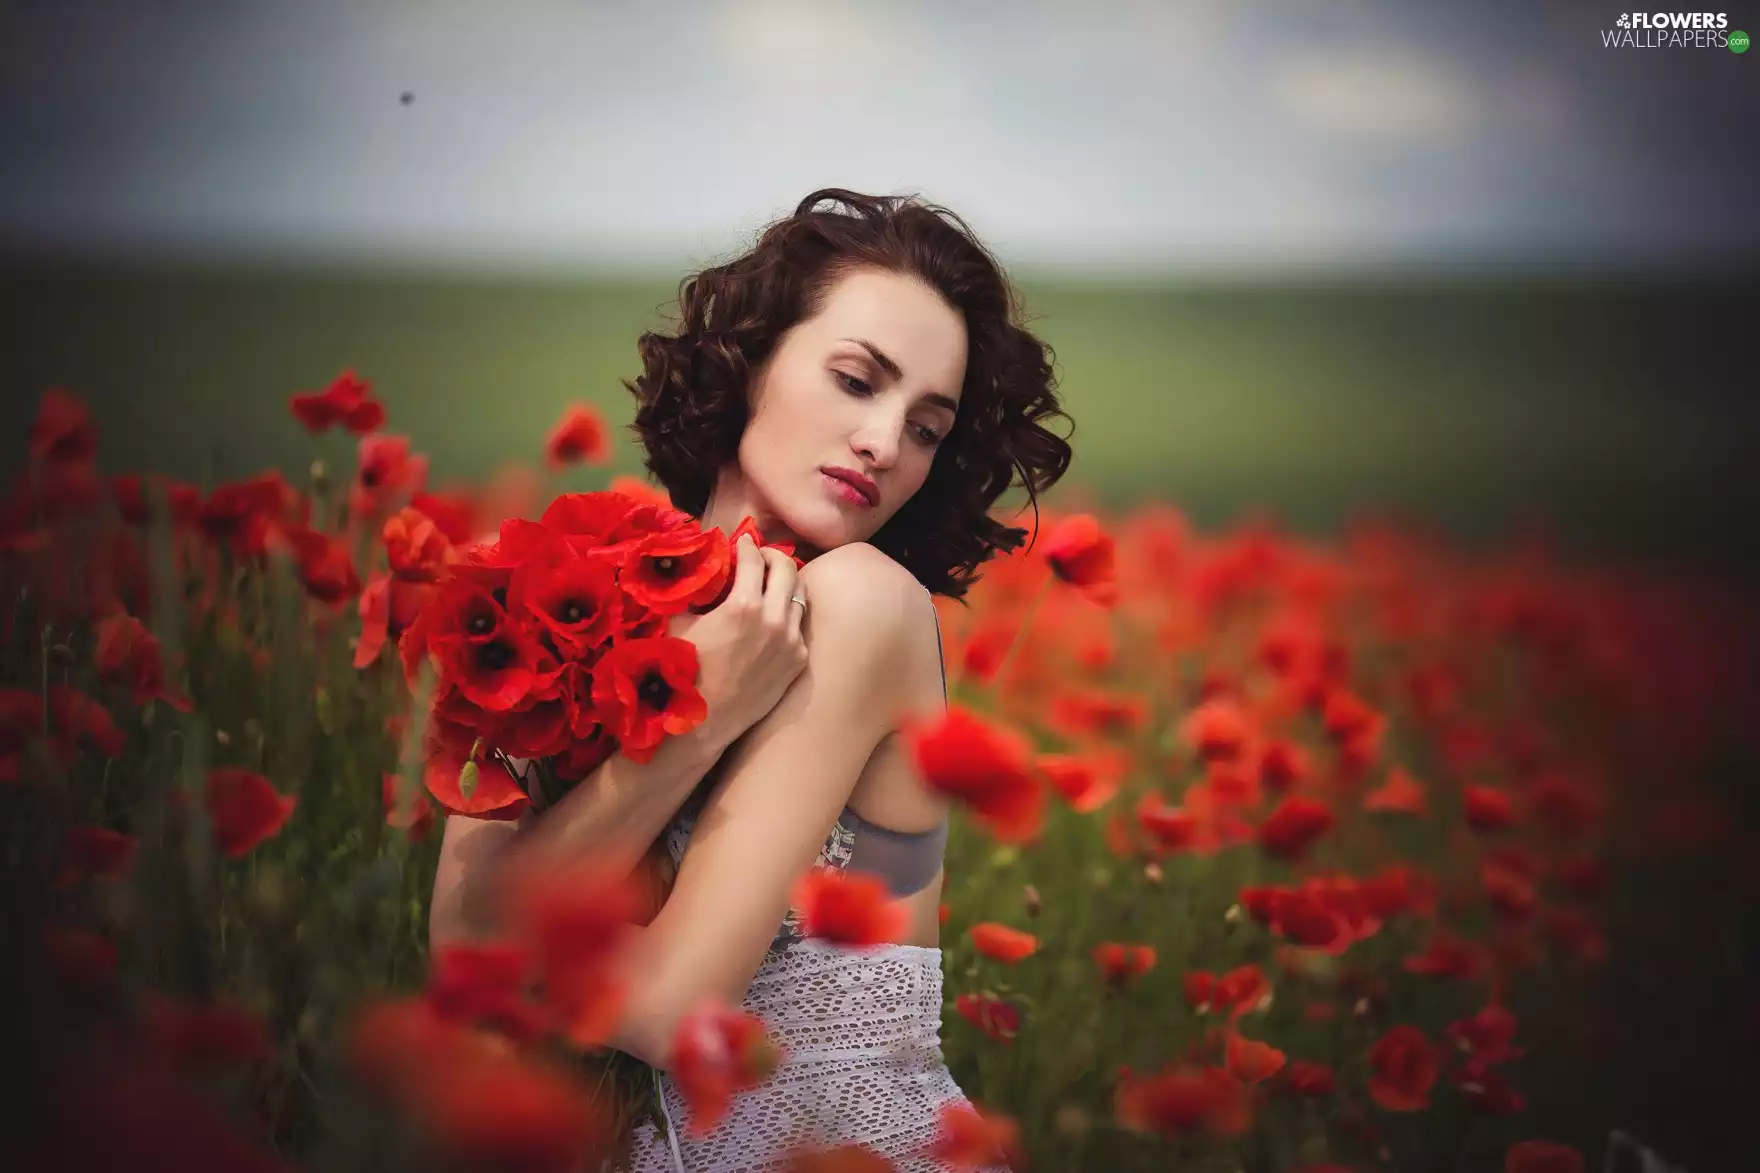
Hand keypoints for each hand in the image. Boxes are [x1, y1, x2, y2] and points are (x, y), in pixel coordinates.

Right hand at [667, 534, 808, 748]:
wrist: (705, 721)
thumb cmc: (685, 672)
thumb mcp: (680, 625)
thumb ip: (692, 593)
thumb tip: (694, 571)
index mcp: (744, 605)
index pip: (754, 558)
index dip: (746, 545)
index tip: (742, 542)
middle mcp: (774, 619)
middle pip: (787, 568)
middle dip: (772, 556)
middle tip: (761, 557)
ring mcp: (791, 641)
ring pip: (801, 595)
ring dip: (786, 583)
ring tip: (773, 583)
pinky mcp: (798, 660)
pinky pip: (799, 626)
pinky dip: (788, 615)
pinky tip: (774, 618)